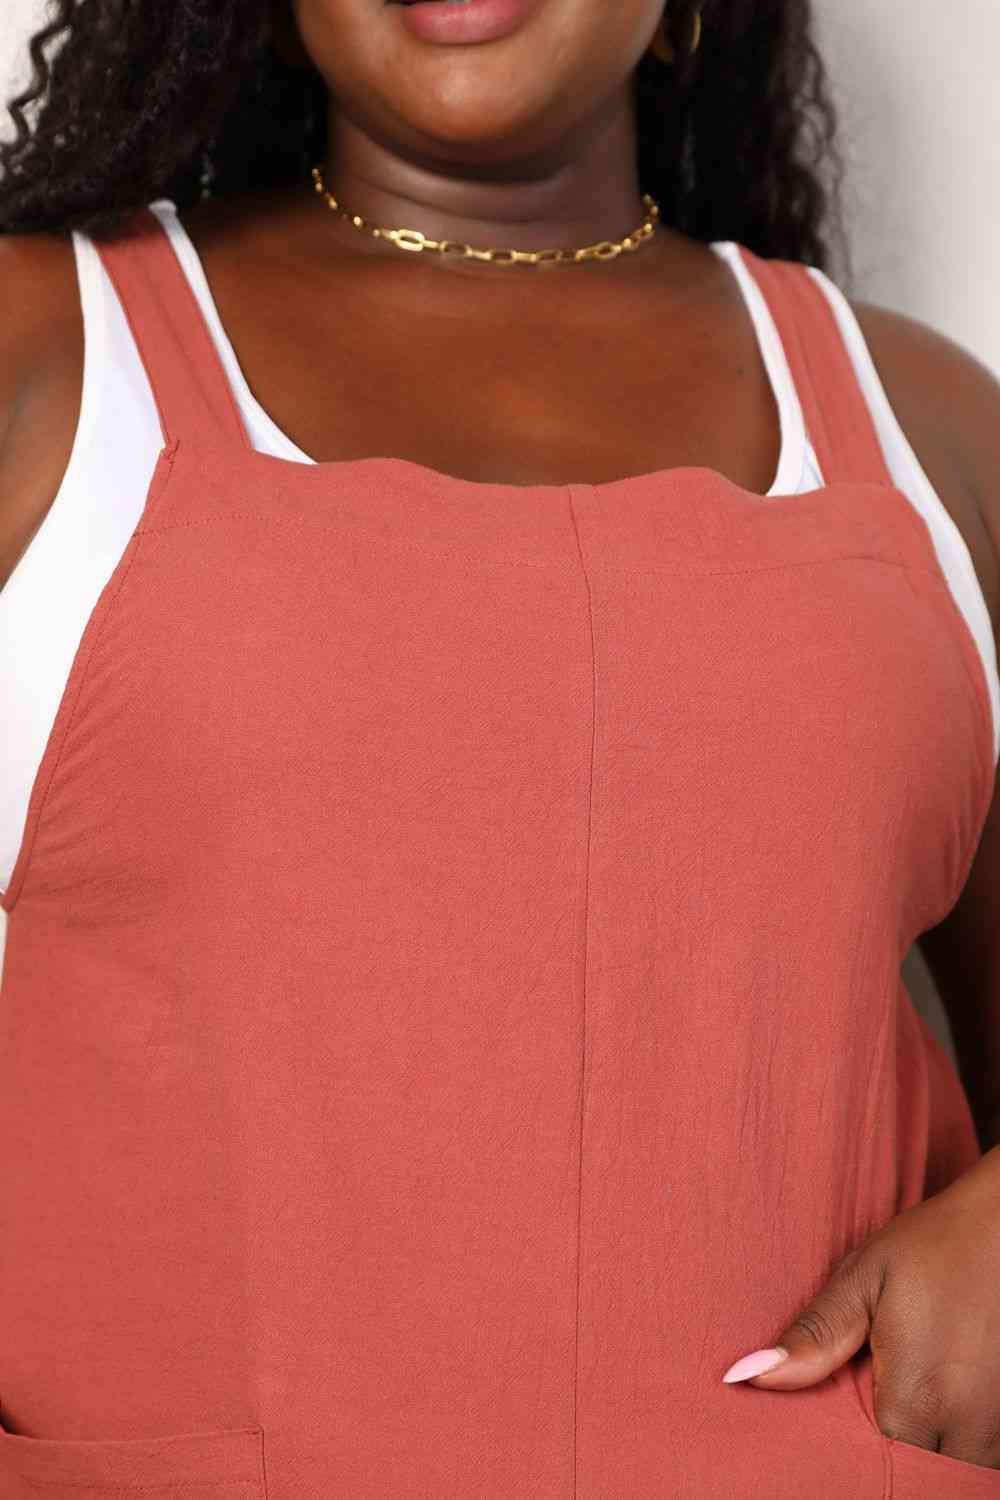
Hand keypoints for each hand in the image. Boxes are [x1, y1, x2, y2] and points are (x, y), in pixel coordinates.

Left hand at [721, 1145, 999, 1468]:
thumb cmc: (931, 1246)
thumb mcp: (864, 1278)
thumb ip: (815, 1335)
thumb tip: (749, 1377)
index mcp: (918, 1396)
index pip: (872, 1465)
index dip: (847, 1451)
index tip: (830, 1422)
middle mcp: (966, 1425)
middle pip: (915, 1475)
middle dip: (890, 1457)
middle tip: (867, 1404)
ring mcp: (999, 1424)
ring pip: (954, 1470)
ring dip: (927, 1449)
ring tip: (901, 1398)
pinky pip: (982, 1455)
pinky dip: (956, 1440)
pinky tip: (936, 1403)